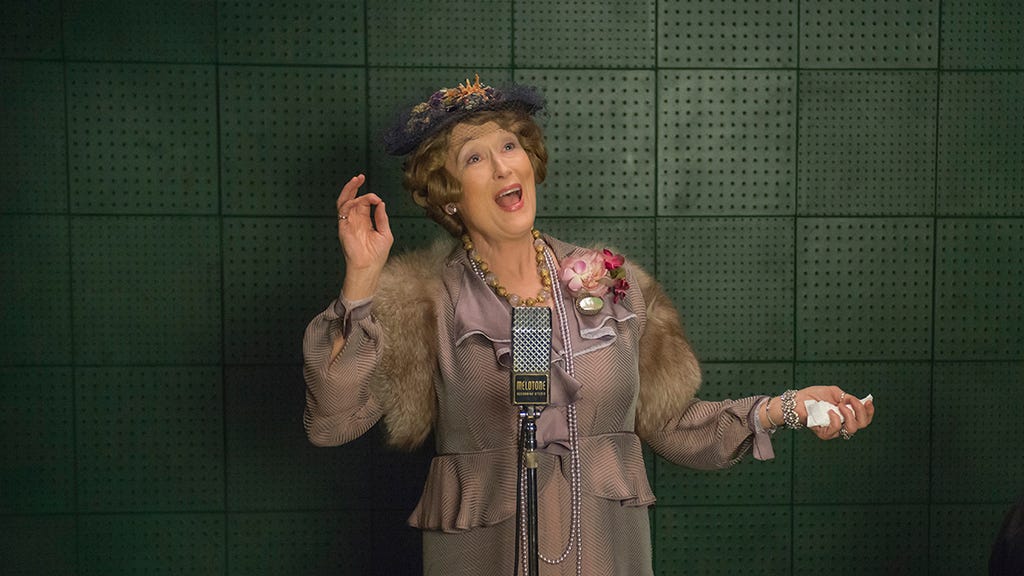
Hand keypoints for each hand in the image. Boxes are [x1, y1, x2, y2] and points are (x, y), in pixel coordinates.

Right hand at [335, 174, 392, 298]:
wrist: (368, 267)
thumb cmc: (377, 254)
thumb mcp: (385, 232)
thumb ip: (382, 217)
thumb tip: (381, 203)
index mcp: (365, 221)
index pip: (363, 203)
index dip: (369, 197)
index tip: (378, 199)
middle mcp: (355, 220)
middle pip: (351, 198)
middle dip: (354, 187)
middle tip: (360, 177)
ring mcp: (348, 223)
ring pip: (344, 201)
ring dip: (349, 190)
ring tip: (356, 181)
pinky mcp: (343, 227)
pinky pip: (343, 211)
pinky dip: (350, 203)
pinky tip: (359, 201)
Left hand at [796, 386, 874, 440]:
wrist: (796, 401)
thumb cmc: (813, 396)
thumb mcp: (834, 393)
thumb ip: (847, 397)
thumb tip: (860, 401)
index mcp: (845, 415)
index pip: (863, 418)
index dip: (869, 411)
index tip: (868, 401)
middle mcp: (842, 424)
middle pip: (861, 425)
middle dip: (861, 412)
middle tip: (852, 402)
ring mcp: (833, 430)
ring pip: (852, 429)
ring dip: (849, 415)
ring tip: (840, 406)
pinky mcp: (824, 433)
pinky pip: (836, 430)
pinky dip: (836, 419)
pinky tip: (829, 411)